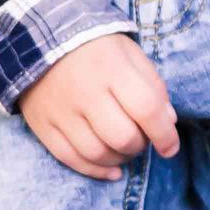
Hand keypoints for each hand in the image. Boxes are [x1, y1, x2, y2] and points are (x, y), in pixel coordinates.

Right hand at [20, 33, 180, 179]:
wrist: (39, 39)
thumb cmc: (96, 47)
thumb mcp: (130, 54)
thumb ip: (153, 85)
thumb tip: (169, 122)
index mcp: (112, 68)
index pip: (146, 109)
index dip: (165, 134)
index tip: (170, 147)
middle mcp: (85, 91)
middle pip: (122, 137)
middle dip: (140, 146)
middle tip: (142, 139)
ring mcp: (60, 111)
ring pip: (97, 153)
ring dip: (119, 159)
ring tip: (125, 150)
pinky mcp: (42, 125)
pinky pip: (70, 159)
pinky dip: (95, 170)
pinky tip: (111, 170)